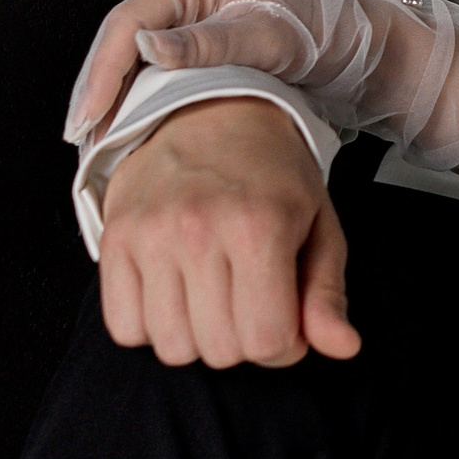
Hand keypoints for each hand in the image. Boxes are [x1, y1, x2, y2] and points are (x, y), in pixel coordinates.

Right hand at [67, 0, 313, 146]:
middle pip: (117, 40)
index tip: (91, 114)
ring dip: (106, 97)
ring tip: (91, 141)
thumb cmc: (304, 27)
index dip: (104, 70)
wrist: (333, 38)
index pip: (128, 21)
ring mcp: (175, 17)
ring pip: (123, 57)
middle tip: (79, 136)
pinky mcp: (181, 42)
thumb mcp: (258, 37)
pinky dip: (126, 98)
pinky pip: (142, 69)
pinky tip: (116, 128)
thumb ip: (205, 43)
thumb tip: (146, 49)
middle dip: (95, 88)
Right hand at [98, 95, 360, 367]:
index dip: (283, 344)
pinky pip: (125, 329)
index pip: (267, 341)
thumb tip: (344, 348)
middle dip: (243, 338)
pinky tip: (175, 291)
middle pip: (220, 350)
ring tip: (212, 291)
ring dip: (197, 335)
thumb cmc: (273, 170)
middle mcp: (199, 231)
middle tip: (249, 296)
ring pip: (172, 347)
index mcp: (260, 225)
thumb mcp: (318, 222)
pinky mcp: (114, 240)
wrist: (210, 108)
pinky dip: (151, 325)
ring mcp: (151, 236)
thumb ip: (328, 291)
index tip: (286, 315)